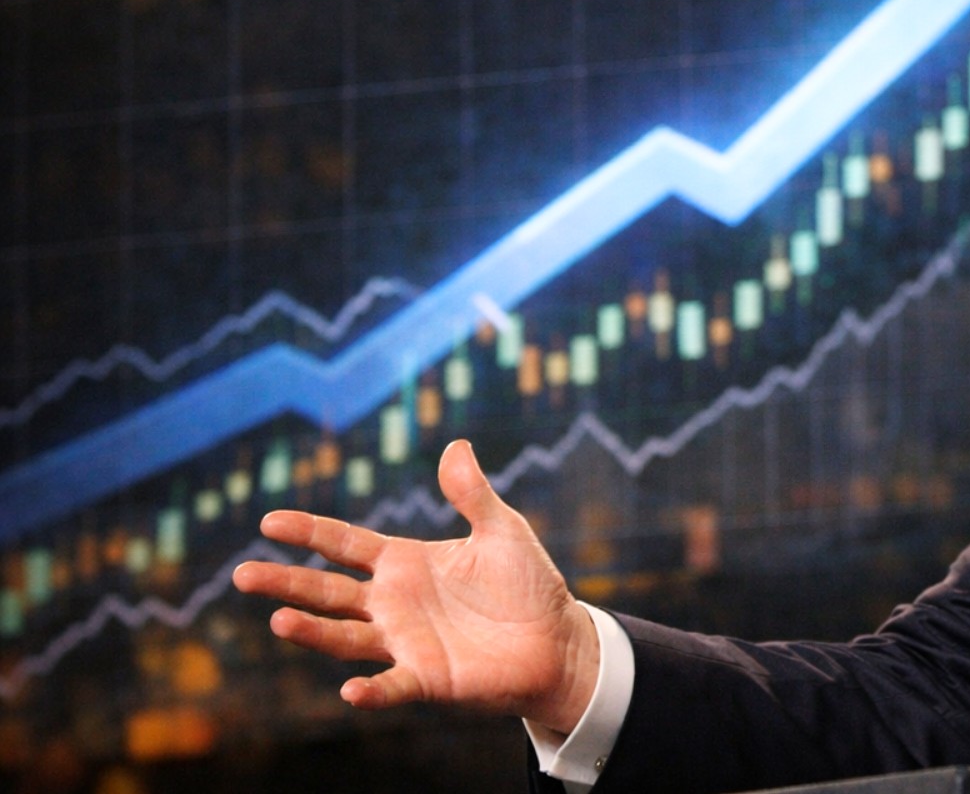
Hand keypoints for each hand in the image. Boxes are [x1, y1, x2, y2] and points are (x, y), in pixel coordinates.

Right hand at [233, 439, 600, 732]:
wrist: (558, 641)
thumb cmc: (527, 585)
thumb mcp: (502, 530)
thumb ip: (472, 494)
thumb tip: (456, 445)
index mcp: (404, 564)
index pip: (344, 545)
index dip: (308, 533)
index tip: (269, 522)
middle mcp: (393, 603)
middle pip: (328, 592)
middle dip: (286, 583)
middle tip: (242, 574)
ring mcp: (405, 642)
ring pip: (345, 636)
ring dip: (314, 632)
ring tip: (279, 621)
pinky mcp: (427, 678)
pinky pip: (392, 686)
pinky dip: (371, 691)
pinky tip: (350, 691)